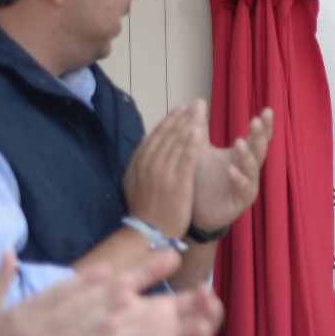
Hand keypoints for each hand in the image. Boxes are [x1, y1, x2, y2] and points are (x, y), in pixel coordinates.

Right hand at [0, 251, 136, 335]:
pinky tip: (113, 326)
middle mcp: (33, 332)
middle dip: (101, 293)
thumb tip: (7, 250)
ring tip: (128, 299)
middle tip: (127, 280)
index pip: (56, 293)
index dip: (82, 281)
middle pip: (73, 309)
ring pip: (80, 329)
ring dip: (106, 313)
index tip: (104, 269)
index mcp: (19, 315)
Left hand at [77, 283, 222, 335]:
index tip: (204, 288)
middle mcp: (170, 333)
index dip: (207, 298)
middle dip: (212, 315)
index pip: (198, 305)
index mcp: (166, 311)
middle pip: (204, 326)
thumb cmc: (98, 310)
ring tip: (201, 326)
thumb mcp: (124, 286)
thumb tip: (176, 254)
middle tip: (208, 304)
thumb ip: (148, 272)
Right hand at [123, 102, 201, 237]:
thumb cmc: (145, 209)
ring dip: (189, 123)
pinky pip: (185, 158)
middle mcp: (148, 164)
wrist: (147, 232)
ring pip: (177, 142)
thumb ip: (141, 161)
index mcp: (139, 162)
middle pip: (167, 134)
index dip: (170, 120)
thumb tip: (146, 141)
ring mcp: (162, 173)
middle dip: (182, 116)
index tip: (181, 108)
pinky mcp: (176, 183)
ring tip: (200, 109)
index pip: (156, 135)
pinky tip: (199, 130)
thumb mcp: (135, 181)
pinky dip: (191, 143)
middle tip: (195, 103)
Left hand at [190, 106, 273, 231]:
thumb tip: (197, 101)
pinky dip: (238, 178)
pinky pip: (244, 188)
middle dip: (259, 135)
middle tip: (256, 120)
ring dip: (247, 155)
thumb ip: (200, 128)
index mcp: (242, 155)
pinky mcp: (241, 201)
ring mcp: (248, 184)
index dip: (264, 125)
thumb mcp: (198, 149)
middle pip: (259, 149)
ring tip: (239, 141)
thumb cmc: (199, 178)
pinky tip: (231, 169)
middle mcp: (249, 168)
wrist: (192, 209)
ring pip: (253, 168)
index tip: (267, 110)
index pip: (257, 137)